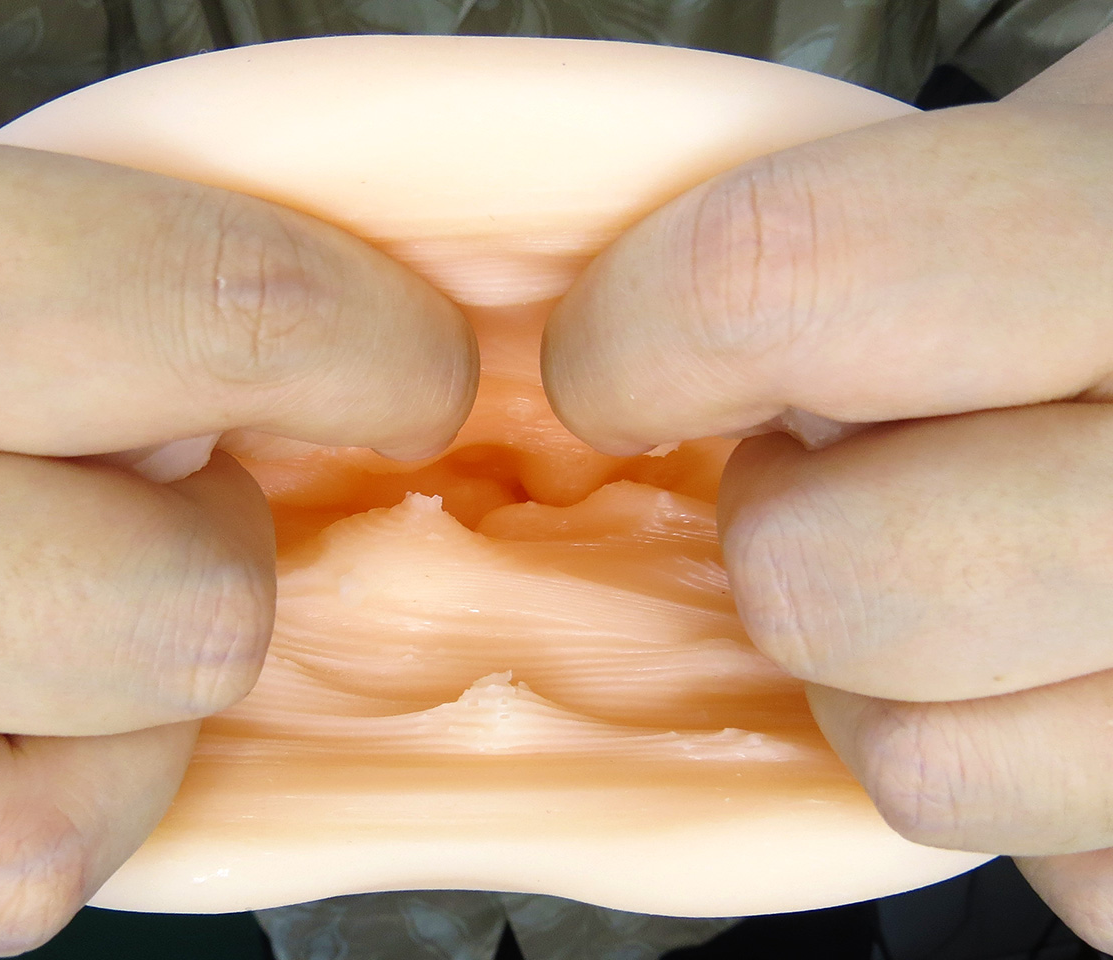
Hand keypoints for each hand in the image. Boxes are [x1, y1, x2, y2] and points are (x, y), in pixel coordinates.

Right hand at [0, 32, 475, 954]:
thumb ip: (54, 224)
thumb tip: (287, 294)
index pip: (191, 319)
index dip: (364, 347)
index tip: (405, 360)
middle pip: (163, 604)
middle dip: (229, 534)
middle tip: (182, 462)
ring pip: (77, 791)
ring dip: (150, 669)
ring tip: (86, 560)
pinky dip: (79, 784)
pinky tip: (33, 672)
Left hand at [543, 25, 1112, 950]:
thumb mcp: (1036, 157)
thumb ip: (852, 219)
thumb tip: (619, 291)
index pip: (775, 286)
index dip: (636, 339)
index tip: (614, 364)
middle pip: (820, 576)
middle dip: (769, 532)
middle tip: (819, 473)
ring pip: (916, 760)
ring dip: (868, 675)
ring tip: (936, 572)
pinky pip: (1033, 854)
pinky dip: (995, 765)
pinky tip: (1037, 665)